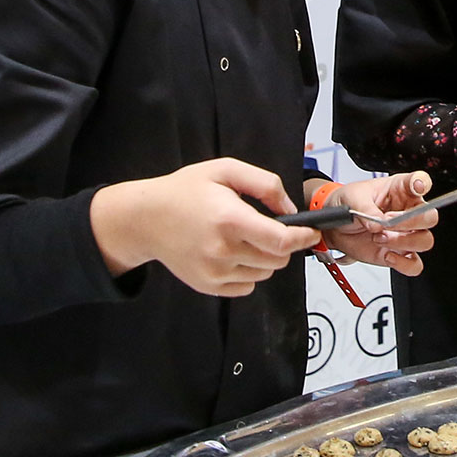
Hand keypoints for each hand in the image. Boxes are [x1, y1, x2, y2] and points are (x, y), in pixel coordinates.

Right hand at [90, 158, 319, 297]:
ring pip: (264, 273)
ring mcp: (214, 272)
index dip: (304, 238)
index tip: (311, 232)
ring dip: (266, 258)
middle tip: (270, 229)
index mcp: (230, 219)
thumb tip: (290, 211)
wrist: (145, 219)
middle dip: (283, 245)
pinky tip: (233, 253)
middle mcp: (222, 250)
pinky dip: (249, 272)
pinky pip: (247, 286)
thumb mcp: (226, 170)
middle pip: (277, 260)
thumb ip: (266, 185)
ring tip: (245, 238)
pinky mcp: (207, 286)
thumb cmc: (186, 191)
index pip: (281, 241)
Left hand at [320, 172, 437, 276]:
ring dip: (403, 242)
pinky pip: (414, 265)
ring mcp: (405, 234)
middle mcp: (408, 212)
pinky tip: (387, 255)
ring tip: (379, 237)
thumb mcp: (352, 198)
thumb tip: (377, 224)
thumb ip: (365, 208)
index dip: (423, 183)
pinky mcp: (398, 254)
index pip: (420, 181)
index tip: (417, 187)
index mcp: (400, 190)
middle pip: (430, 217)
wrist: (334, 227)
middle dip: (411, 221)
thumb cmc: (347, 204)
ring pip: (425, 241)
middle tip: (387, 221)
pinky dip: (403, 264)